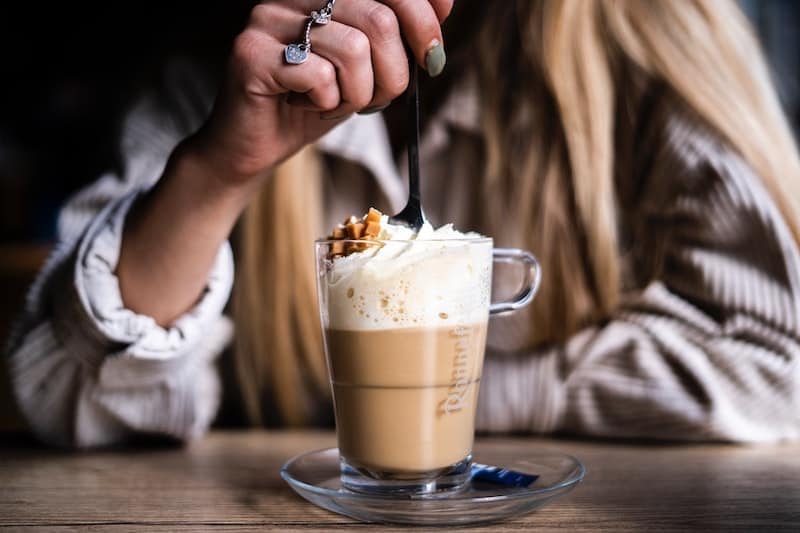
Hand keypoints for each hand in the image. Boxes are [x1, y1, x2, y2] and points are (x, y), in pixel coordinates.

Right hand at [185, 0, 452, 185]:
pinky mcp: (250, 54)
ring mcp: (267, 19)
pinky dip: (327, 102)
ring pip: (353, 49)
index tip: (432, 52)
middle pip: (378, 17)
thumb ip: (399, 36)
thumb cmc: (312, 104)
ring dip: (359, 92)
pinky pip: (319, 75)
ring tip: (337, 102)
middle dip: (395, 71)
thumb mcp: (367, 69)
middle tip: (381, 98)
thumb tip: (444, 5)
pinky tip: (307, 105)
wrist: (256, 146)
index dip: (421, 14)